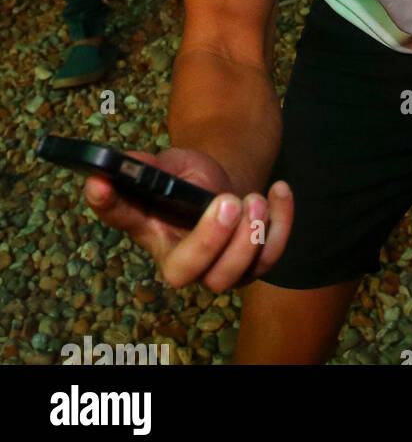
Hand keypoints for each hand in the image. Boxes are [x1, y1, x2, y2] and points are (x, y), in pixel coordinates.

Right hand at [83, 147, 293, 291]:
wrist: (225, 186)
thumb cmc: (191, 180)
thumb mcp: (169, 165)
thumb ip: (145, 167)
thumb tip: (113, 167)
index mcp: (150, 228)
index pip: (122, 217)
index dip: (109, 203)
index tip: (100, 182)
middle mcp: (181, 258)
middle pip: (189, 272)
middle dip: (211, 240)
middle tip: (229, 200)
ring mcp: (218, 268)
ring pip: (232, 276)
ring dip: (250, 237)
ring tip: (256, 198)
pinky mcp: (252, 264)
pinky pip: (269, 257)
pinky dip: (281, 225)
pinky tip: (279, 190)